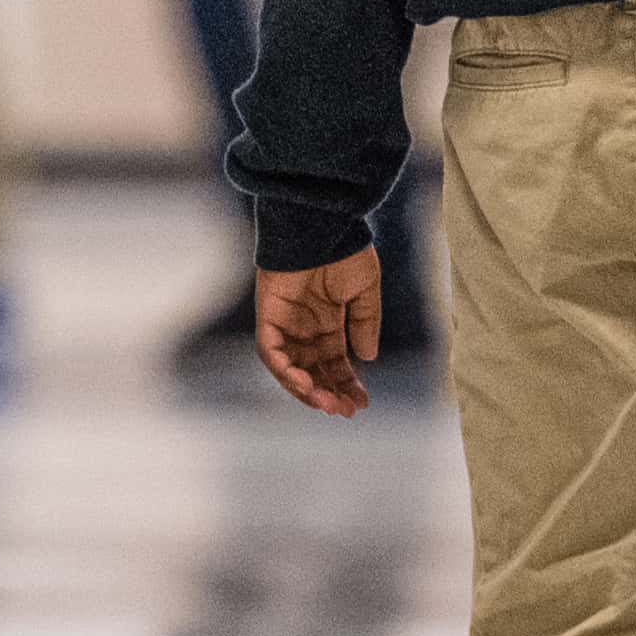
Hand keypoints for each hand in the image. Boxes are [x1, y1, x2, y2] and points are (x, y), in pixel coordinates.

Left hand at [254, 252, 386, 414]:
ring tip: (326, 403)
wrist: (322, 224)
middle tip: (345, 411)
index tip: (362, 403)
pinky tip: (303, 383)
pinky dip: (283, 370)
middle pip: (312, 371)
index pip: (335, 363)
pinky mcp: (268, 315)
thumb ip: (365, 323)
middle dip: (328, 393)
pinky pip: (270, 351)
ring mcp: (284, 322)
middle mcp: (304, 327)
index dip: (348, 384)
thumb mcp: (364, 292)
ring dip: (306, 389)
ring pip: (289, 368)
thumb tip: (367, 357)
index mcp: (328, 323)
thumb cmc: (345, 250)